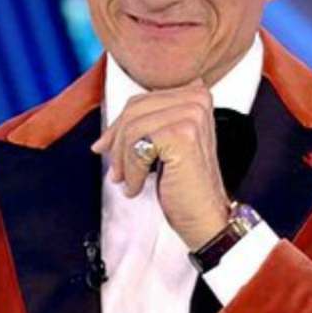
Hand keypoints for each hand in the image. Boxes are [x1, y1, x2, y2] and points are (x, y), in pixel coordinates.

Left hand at [90, 80, 228, 248]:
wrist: (205, 216)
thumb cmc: (187, 185)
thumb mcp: (164, 146)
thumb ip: (143, 128)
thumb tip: (105, 136)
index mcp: (194, 97)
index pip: (141, 101)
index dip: (119, 125)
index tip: (106, 145)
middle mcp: (197, 100)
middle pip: (135, 110)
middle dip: (116, 142)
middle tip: (116, 169)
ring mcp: (192, 115)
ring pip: (133, 128)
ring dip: (123, 160)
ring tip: (128, 180)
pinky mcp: (183, 134)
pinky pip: (138, 145)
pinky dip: (132, 171)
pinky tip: (137, 186)